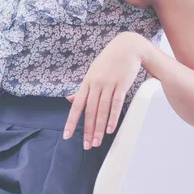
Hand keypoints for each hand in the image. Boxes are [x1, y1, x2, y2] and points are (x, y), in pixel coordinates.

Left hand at [63, 32, 145, 149]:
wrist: (127, 47)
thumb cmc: (109, 60)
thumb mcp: (92, 72)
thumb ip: (83, 88)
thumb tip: (70, 100)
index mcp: (87, 82)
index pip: (77, 105)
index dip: (71, 121)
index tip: (67, 135)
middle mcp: (96, 84)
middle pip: (90, 111)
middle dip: (88, 130)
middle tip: (86, 145)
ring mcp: (108, 84)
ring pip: (102, 110)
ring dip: (99, 128)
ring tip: (97, 142)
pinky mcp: (121, 85)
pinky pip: (116, 104)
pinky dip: (113, 117)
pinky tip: (111, 129)